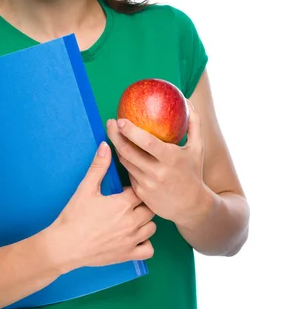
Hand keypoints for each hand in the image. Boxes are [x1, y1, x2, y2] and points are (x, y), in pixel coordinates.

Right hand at [50, 142, 155, 271]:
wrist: (65, 245)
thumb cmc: (74, 216)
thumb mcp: (85, 188)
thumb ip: (98, 167)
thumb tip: (106, 146)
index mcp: (123, 203)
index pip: (140, 189)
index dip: (133, 188)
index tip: (124, 189)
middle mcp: (132, 221)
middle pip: (149, 207)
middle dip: (141, 203)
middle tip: (129, 203)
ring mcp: (131, 240)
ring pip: (152, 227)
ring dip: (145, 221)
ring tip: (132, 218)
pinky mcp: (128, 255)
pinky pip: (148, 250)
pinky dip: (145, 243)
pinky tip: (135, 237)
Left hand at [106, 101, 205, 225]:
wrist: (192, 206)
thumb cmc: (194, 172)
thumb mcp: (198, 148)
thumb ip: (194, 124)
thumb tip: (188, 102)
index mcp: (171, 158)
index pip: (146, 142)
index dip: (130, 131)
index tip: (120, 120)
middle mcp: (157, 172)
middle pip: (128, 151)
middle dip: (114, 135)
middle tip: (110, 123)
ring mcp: (147, 184)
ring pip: (125, 162)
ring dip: (117, 147)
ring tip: (113, 134)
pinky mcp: (141, 194)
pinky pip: (128, 173)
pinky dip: (126, 162)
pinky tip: (123, 152)